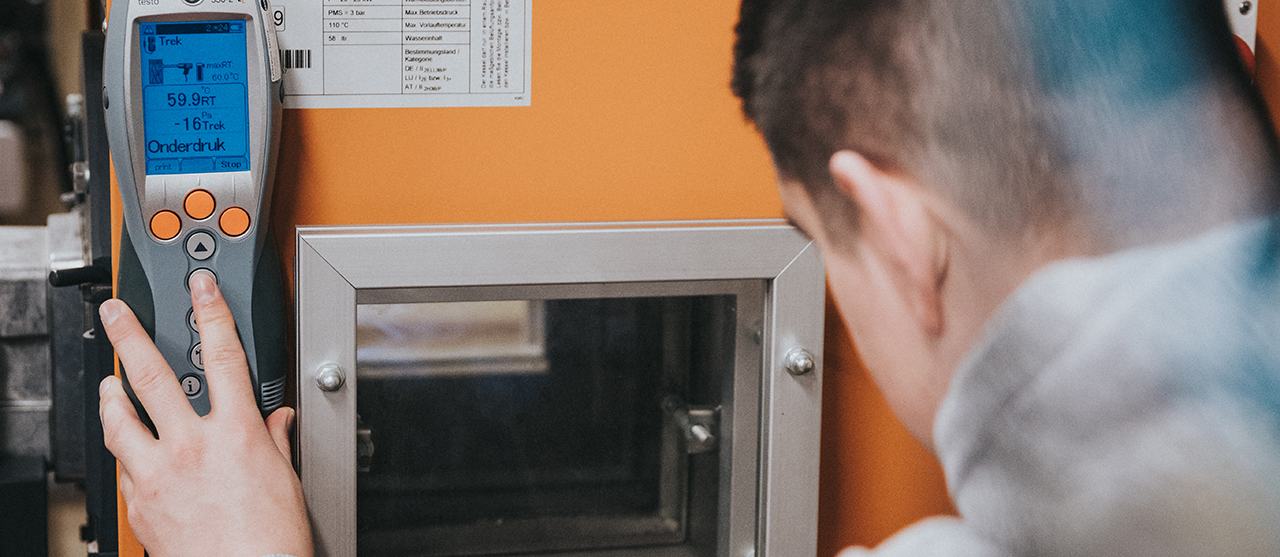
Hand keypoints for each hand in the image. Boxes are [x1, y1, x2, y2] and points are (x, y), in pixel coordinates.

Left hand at [98, 272, 312, 556]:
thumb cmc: (271, 540)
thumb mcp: (285, 478)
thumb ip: (274, 439)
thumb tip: (277, 419)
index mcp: (236, 432)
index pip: (223, 355)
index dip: (211, 312)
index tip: (200, 288)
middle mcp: (192, 446)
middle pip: (152, 375)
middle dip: (130, 335)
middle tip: (116, 312)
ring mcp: (159, 474)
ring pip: (120, 420)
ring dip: (111, 395)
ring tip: (108, 381)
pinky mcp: (139, 503)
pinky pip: (124, 466)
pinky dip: (125, 451)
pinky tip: (126, 446)